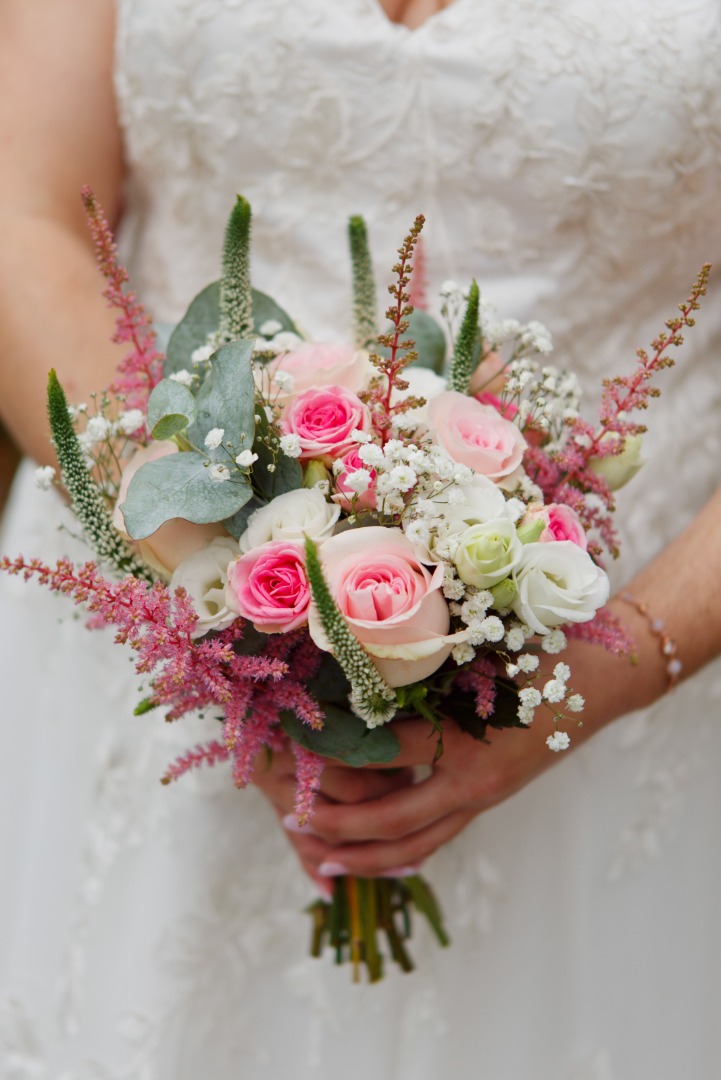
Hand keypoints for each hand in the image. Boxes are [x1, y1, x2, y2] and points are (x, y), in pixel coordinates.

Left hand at [267, 626, 645, 881]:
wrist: (602, 681)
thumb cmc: (542, 653)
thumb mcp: (482, 650)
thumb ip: (426, 662)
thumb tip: (353, 657)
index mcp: (468, 741)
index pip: (382, 754)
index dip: (333, 751)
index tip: (292, 741)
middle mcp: (474, 781)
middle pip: (392, 821)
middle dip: (339, 827)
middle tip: (292, 821)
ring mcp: (483, 797)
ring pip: (417, 844)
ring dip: (368, 857)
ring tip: (323, 861)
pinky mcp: (487, 800)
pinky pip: (438, 836)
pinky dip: (402, 850)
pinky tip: (373, 851)